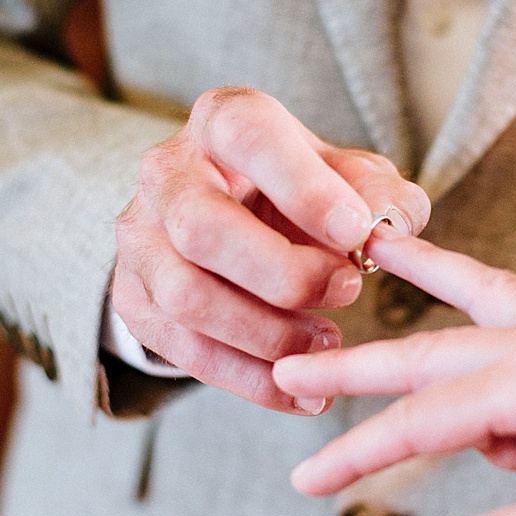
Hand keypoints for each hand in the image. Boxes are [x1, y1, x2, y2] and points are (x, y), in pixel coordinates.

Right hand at [112, 86, 428, 413]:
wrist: (236, 217)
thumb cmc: (303, 192)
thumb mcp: (350, 177)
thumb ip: (378, 194)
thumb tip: (382, 225)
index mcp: (223, 121)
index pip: (248, 138)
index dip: (303, 188)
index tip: (355, 232)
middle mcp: (167, 173)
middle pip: (202, 229)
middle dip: (283, 274)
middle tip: (348, 291)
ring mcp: (140, 238)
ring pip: (186, 297)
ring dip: (267, 334)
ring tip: (329, 346)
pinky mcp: (134, 298)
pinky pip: (182, 350)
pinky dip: (248, 380)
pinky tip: (300, 394)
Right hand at [274, 232, 515, 515]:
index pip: (422, 420)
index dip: (356, 454)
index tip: (303, 478)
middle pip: (428, 350)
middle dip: (355, 366)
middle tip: (289, 372)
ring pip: (473, 322)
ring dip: (420, 323)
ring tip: (376, 289)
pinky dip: (478, 317)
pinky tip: (467, 319)